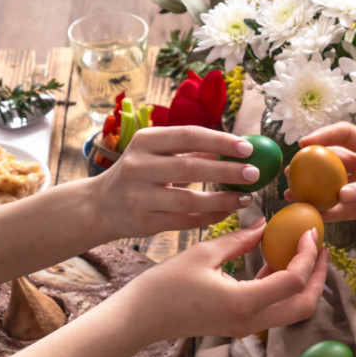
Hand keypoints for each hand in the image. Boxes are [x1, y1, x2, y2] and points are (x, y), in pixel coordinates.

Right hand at [92, 126, 266, 236]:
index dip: (220, 141)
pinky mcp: (145, 221)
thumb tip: (231, 147)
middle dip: (227, 171)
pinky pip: (185, 221)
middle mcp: (139, 166)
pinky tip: (227, 213)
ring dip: (222, 200)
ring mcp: (140, 196)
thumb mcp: (155, 154)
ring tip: (245, 198)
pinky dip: (209, 217)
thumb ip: (188, 150)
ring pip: (189, 200)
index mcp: (145, 141)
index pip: (188, 135)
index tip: (247, 147)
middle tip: (254, 174)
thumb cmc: (138, 174)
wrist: (101, 205)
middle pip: (191, 167)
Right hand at [122, 220, 328, 339]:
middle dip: (318, 277)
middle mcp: (250, 322)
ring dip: (303, 283)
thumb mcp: (204, 253)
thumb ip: (240, 239)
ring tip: (304, 251)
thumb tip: (266, 224)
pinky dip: (282, 288)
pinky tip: (277, 261)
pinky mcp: (239, 325)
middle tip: (320, 248)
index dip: (306, 254)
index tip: (308, 230)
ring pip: (292, 311)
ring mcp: (246, 328)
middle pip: (304, 306)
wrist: (142, 317)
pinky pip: (273, 309)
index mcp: (243, 303)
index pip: (292, 281)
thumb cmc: (166, 284)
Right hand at [296, 122, 355, 247]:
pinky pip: (340, 208)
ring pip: (333, 186)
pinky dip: (325, 211)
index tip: (303, 144)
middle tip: (291, 173)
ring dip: (313, 190)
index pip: (347, 135)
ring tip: (292, 195)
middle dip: (311, 165)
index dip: (325, 136)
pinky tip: (309, 214)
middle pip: (334, 160)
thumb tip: (341, 194)